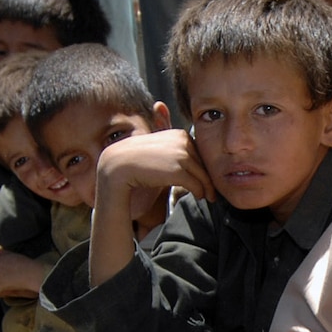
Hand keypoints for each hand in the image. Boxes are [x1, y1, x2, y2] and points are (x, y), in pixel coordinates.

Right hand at [95, 128, 211, 205]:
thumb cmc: (139, 160)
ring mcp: (181, 154)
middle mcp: (182, 141)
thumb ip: (175, 149)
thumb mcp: (160, 149)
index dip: (203, 167)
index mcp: (179, 134)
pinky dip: (200, 193)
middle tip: (212, 191)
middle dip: (208, 178)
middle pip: (203, 164)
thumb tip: (193, 161)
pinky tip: (199, 197)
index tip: (206, 178)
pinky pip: (197, 184)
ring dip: (207, 188)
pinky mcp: (178, 170)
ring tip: (208, 196)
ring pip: (203, 175)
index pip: (199, 153)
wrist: (119, 167)